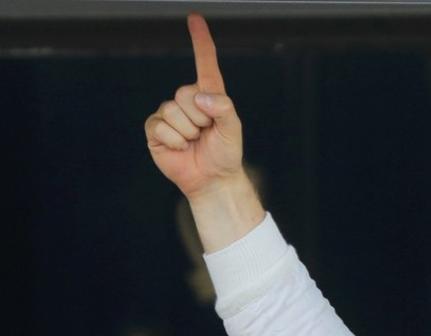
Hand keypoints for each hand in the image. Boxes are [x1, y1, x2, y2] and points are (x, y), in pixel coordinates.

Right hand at [145, 14, 243, 198]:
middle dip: (200, 119)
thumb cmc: (225, 154)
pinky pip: (161, 127)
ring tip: (194, 142)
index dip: (200, 42)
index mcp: (208, 95)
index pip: (205, 64)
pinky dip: (174, 141)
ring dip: (188, 132)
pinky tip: (180, 148)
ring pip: (173, 112)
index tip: (195, 18)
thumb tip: (201, 98)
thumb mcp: (233, 130)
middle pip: (185, 94)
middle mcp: (186, 100)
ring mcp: (168, 113)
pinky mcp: (155, 129)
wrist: (212, 180)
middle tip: (205, 134)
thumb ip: (224, 109)